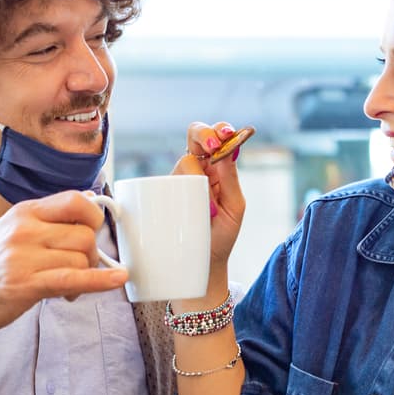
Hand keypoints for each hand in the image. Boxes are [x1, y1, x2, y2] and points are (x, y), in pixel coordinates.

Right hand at [0, 191, 127, 341]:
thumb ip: (49, 217)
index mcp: (23, 212)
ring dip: (85, 275)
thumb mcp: (11, 230)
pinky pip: (74, 278)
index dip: (92, 217)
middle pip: (85, 234)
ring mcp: (24, 257)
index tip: (91, 231)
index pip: (75, 201)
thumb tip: (89, 199)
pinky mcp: (26, 285)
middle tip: (79, 267)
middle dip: (91, 254)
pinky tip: (117, 279)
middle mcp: (24, 230)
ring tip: (68, 287)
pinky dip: (100, 281)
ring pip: (82, 258)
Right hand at [177, 121, 246, 267]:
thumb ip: (230, 179)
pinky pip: (164, 182)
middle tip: (212, 145)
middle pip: (194, 136)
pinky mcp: (160, 194)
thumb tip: (229, 149)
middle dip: (203, 133)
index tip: (224, 136)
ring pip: (182, 162)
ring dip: (197, 178)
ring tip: (209, 209)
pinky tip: (182, 208)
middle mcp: (196, 170)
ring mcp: (177, 181)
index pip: (215, 138)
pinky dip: (175, 190)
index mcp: (217, 168)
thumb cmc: (221, 235)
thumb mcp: (234, 207)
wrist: (202, 264)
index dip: (217, 130)